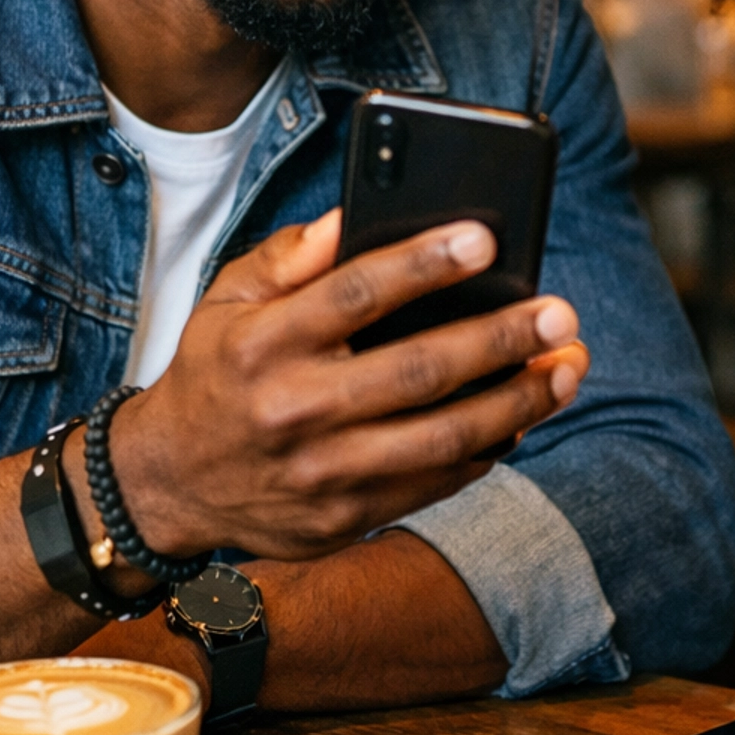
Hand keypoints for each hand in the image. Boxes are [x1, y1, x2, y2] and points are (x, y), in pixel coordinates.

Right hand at [110, 209, 587, 561]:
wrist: (167, 483)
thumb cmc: (214, 372)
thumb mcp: (227, 300)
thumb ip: (290, 257)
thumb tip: (352, 215)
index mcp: (262, 343)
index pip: (354, 294)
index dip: (423, 264)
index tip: (485, 238)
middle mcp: (293, 409)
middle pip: (416, 371)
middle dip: (499, 340)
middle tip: (558, 313)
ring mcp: (321, 473)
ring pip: (442, 438)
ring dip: (518, 403)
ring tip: (567, 368)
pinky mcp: (343, 518)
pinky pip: (434, 483)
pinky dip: (487, 449)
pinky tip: (524, 417)